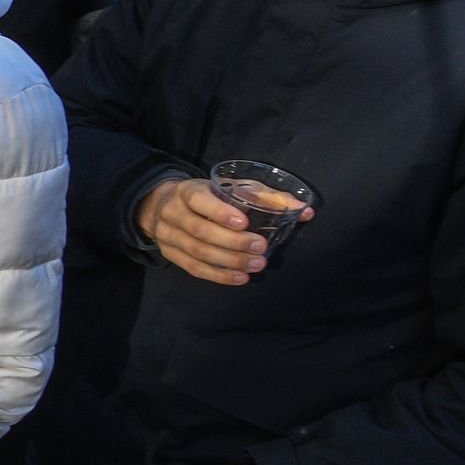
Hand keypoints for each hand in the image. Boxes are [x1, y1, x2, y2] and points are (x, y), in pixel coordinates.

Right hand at [137, 173, 287, 285]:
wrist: (160, 205)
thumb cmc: (205, 195)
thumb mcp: (227, 187)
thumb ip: (265, 197)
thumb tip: (304, 211)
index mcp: (186, 192)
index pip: (199, 200)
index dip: (219, 212)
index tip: (244, 222)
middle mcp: (173, 214)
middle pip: (200, 231)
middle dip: (233, 242)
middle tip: (260, 247)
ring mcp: (168, 236)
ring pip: (198, 252)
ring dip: (230, 261)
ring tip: (256, 265)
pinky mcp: (171, 255)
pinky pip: (194, 269)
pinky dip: (218, 275)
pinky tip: (240, 278)